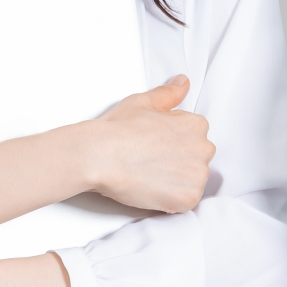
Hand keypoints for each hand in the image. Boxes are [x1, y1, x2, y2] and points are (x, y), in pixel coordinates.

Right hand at [0, 75, 209, 230]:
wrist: (90, 156)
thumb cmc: (107, 130)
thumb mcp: (138, 104)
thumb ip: (164, 93)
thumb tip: (181, 79)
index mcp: (187, 121)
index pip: (195, 135)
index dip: (171, 144)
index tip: (149, 150)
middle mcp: (196, 145)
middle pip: (197, 158)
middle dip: (174, 162)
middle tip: (142, 165)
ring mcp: (190, 173)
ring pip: (190, 182)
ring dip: (170, 183)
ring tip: (139, 179)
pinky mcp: (181, 200)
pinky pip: (183, 207)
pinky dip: (166, 205)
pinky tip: (142, 195)